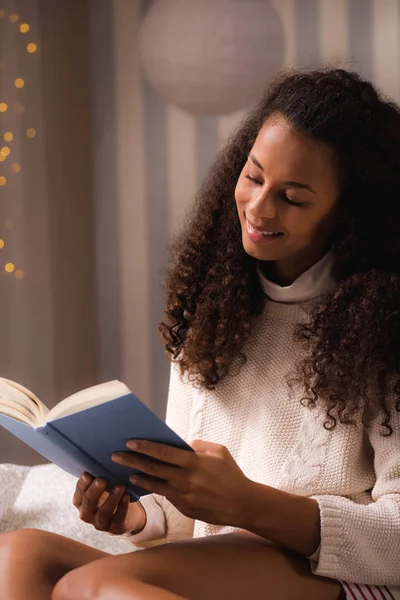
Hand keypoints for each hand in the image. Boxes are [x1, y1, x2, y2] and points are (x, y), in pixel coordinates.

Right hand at [73, 473, 145, 534]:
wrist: (128, 514)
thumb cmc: (111, 494)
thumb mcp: (103, 486)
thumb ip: (97, 476)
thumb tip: (97, 457)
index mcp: (82, 503)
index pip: (78, 496)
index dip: (82, 486)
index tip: (88, 474)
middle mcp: (88, 515)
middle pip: (88, 504)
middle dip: (95, 491)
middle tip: (102, 480)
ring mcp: (101, 523)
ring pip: (103, 514)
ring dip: (111, 499)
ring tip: (119, 486)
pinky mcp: (115, 528)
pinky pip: (118, 520)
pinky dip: (122, 508)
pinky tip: (127, 497)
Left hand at [111, 439, 250, 526]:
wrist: (242, 504)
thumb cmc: (231, 474)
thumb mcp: (219, 452)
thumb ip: (198, 446)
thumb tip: (182, 444)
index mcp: (194, 462)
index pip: (163, 453)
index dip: (144, 447)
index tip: (129, 442)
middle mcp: (185, 479)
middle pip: (152, 469)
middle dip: (131, 461)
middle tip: (115, 456)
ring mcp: (183, 496)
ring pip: (154, 485)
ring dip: (138, 478)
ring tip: (125, 473)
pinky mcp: (183, 507)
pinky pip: (165, 496)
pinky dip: (153, 489)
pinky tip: (144, 484)